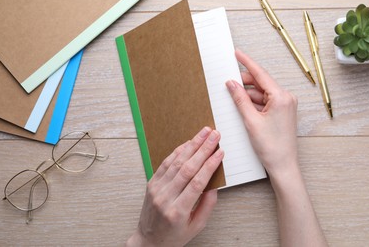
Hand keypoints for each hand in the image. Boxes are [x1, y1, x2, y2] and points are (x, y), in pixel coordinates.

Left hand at [126, 127, 223, 246]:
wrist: (148, 241)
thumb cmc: (174, 236)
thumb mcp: (197, 226)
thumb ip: (208, 204)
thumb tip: (214, 182)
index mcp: (178, 211)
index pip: (197, 182)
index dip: (210, 165)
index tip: (220, 152)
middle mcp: (165, 198)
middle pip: (187, 168)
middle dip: (203, 148)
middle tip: (214, 135)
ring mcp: (156, 189)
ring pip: (176, 162)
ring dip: (191, 145)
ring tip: (203, 133)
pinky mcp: (151, 183)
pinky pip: (165, 163)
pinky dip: (178, 151)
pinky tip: (188, 143)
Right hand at [226, 49, 298, 178]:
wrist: (283, 165)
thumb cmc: (271, 147)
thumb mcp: (251, 120)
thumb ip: (240, 99)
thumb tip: (231, 84)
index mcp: (282, 97)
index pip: (260, 74)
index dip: (246, 62)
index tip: (238, 53)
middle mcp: (286, 98)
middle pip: (261, 83)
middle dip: (244, 83)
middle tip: (228, 83)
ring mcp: (285, 105)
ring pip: (261, 93)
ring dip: (248, 95)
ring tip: (233, 99)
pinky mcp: (282, 112)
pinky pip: (265, 102)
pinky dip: (254, 103)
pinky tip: (243, 107)